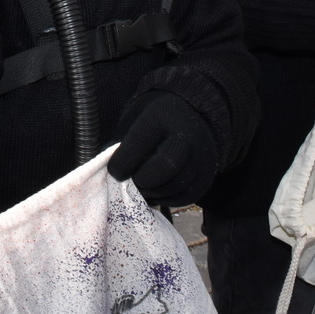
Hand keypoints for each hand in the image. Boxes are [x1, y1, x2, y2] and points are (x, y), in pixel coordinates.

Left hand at [106, 91, 219, 206]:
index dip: (122, 162)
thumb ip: (121, 143)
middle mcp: (188, 136)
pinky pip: (185, 197)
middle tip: (131, 181)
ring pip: (175, 185)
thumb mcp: (135, 119)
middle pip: (165, 166)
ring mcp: (201, 157)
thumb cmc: (154, 119)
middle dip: (142, 179)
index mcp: (164, 115)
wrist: (191, 114)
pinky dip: (165, 199)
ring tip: (141, 186)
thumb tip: (107, 172)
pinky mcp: (206, 177)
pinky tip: (155, 190)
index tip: (114, 171)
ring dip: (152, 192)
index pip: (140, 141)